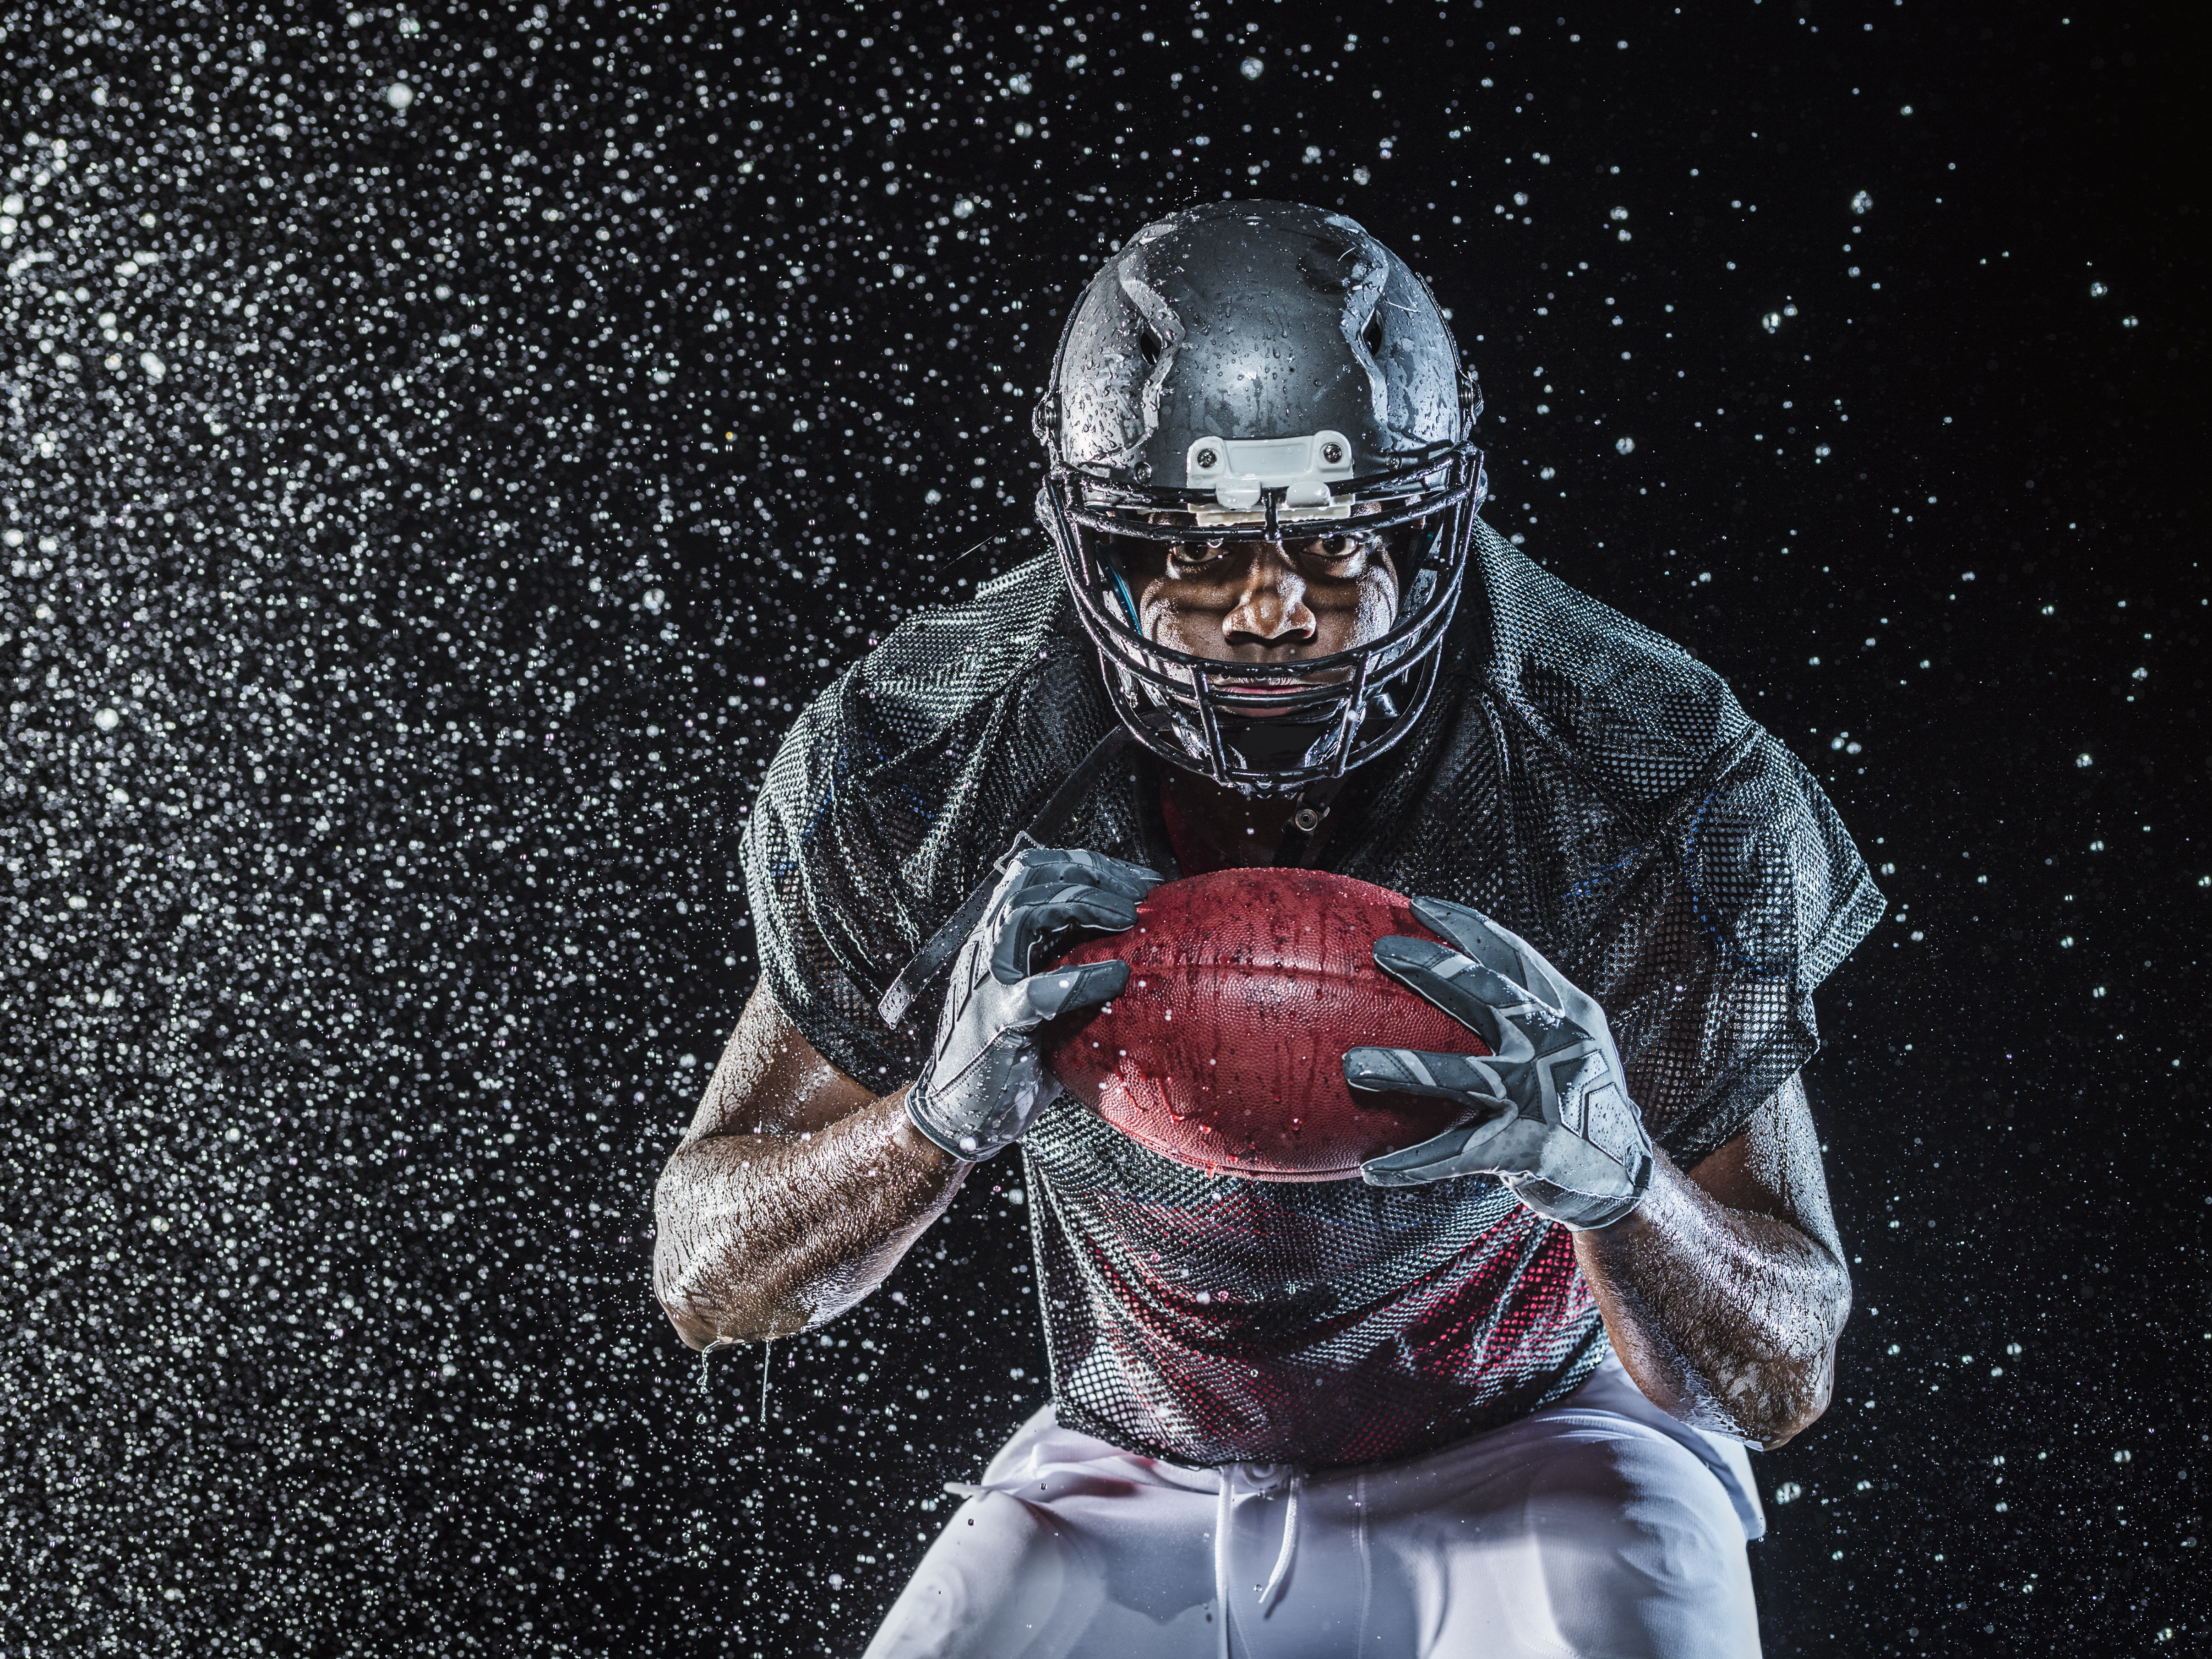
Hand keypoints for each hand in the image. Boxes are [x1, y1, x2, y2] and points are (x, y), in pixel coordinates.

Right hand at [905, 848, 1161, 1160]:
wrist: (960, 1116)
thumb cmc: (1012, 1058)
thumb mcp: (1046, 1002)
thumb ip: (1074, 970)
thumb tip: (1140, 953)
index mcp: (999, 941)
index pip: (1034, 872)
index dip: (1087, 863)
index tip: (1139, 878)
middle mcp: (986, 951)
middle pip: (1029, 878)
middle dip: (1090, 874)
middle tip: (1140, 894)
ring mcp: (986, 983)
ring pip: (1022, 914)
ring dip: (1081, 905)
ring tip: (1128, 920)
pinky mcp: (995, 1023)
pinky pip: (1036, 990)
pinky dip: (1079, 978)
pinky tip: (1115, 978)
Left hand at [1346, 896, 1653, 1230]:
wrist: (1625, 1176)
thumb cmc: (1578, 1101)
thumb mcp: (1567, 1045)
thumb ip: (1524, 1014)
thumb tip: (1448, 980)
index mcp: (1568, 1012)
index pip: (1513, 956)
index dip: (1466, 926)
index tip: (1419, 905)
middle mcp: (1559, 1044)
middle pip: (1489, 995)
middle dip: (1435, 969)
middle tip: (1382, 951)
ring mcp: (1545, 1095)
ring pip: (1463, 1076)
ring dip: (1405, 1068)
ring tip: (1352, 1065)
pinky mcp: (1531, 1147)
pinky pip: (1458, 1153)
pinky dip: (1414, 1163)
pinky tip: (1373, 1170)